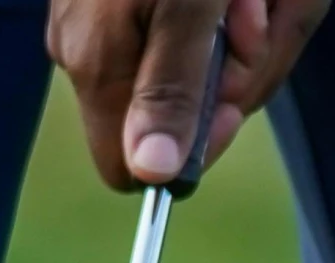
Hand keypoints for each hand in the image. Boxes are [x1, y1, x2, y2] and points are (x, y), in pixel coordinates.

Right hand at [48, 0, 332, 192]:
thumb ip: (179, 88)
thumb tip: (153, 173)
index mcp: (99, 60)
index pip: (134, 168)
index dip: (200, 139)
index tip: (236, 70)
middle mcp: (83, 46)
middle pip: (174, 116)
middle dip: (234, 66)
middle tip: (251, 2)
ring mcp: (94, 17)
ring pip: (193, 66)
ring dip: (243, 25)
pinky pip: (189, 26)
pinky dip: (230, 0)